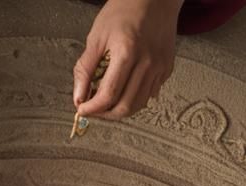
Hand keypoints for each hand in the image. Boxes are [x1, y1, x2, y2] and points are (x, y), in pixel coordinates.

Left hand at [73, 0, 183, 120]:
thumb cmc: (124, 11)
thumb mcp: (97, 36)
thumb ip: (85, 69)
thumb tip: (79, 96)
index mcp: (127, 52)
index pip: (109, 95)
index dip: (93, 108)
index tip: (82, 109)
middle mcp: (147, 63)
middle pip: (125, 106)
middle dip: (105, 114)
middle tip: (94, 109)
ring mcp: (159, 68)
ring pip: (138, 105)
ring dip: (119, 109)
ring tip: (107, 101)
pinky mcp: (167, 69)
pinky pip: (149, 95)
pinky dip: (134, 98)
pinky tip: (124, 89)